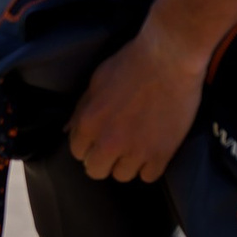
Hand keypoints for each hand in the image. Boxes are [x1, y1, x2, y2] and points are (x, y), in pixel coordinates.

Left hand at [68, 20, 207, 182]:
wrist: (168, 59)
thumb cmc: (130, 64)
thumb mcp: (96, 82)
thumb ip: (81, 110)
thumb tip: (67, 130)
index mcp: (88, 123)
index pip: (77, 153)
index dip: (88, 145)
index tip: (99, 139)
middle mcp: (108, 142)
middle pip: (96, 170)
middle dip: (104, 159)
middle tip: (117, 145)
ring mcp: (136, 151)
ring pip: (122, 176)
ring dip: (127, 163)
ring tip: (137, 144)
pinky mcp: (162, 154)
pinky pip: (149, 177)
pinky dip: (150, 166)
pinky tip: (153, 149)